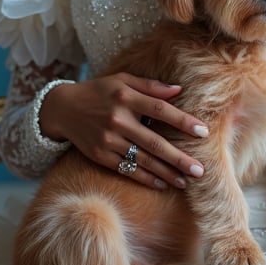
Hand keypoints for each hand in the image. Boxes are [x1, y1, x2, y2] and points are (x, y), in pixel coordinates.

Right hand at [39, 73, 207, 189]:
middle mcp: (117, 120)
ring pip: (142, 160)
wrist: (62, 109)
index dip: (183, 121)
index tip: (203, 132)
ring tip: (186, 181)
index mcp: (125, 97)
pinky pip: (127, 170)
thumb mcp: (122, 80)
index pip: (160, 110)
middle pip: (154, 142)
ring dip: (166, 173)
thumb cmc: (99, 91)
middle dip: (179, 158)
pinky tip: (162, 184)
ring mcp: (108, 140)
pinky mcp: (100, 156)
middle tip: (200, 170)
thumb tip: (179, 90)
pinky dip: (145, 178)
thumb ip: (150, 86)